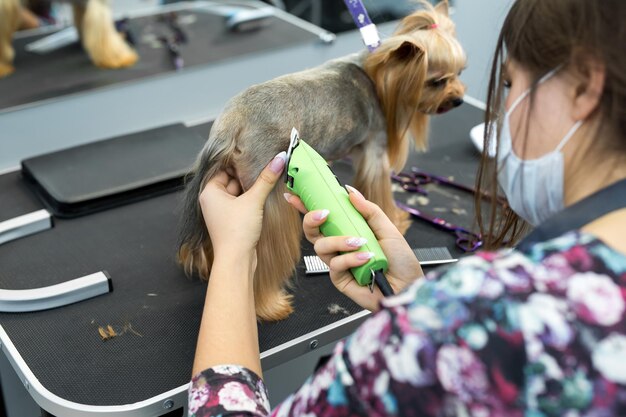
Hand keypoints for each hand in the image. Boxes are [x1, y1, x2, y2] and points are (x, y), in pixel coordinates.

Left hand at [199, 152, 286, 258]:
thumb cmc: (236, 232)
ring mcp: (222, 212)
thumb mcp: (253, 200)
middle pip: (231, 180)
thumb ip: (266, 178)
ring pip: (238, 193)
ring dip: (251, 188)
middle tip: (264, 166)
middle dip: (247, 175)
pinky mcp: (231, 221)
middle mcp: (212, 201)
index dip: (238, 163)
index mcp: (209, 192)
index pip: (223, 169)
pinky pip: (241, 204)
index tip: (253, 156)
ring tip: (267, 180)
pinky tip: (263, 196)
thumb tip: (278, 159)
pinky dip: (251, 200)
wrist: (236, 260)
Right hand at [285, 186, 422, 310]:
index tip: (294, 196)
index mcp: (348, 232)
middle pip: (312, 232)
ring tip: (359, 242)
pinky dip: (350, 259)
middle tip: (323, 214)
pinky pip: (334, 265)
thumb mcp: (388, 229)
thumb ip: (369, 210)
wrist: (408, 286)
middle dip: (311, 220)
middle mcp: (340, 247)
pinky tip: (365, 258)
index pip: (322, 218)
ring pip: (321, 247)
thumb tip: (350, 191)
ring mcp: (338, 263)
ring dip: (339, 241)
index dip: (306, 207)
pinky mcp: (340, 279)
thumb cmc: (400, 261)